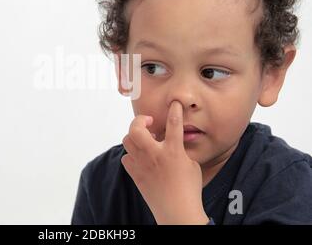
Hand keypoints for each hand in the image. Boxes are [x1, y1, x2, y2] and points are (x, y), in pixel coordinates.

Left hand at [121, 101, 208, 224]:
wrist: (177, 212)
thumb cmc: (188, 190)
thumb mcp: (191, 164)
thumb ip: (181, 149)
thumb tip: (175, 140)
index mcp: (173, 151)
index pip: (173, 124)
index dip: (174, 110)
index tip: (174, 104)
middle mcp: (155, 155)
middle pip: (136, 129)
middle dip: (140, 120)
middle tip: (149, 123)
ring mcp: (142, 165)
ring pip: (127, 141)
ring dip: (135, 136)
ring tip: (145, 140)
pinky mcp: (135, 175)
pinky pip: (126, 158)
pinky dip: (131, 155)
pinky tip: (141, 158)